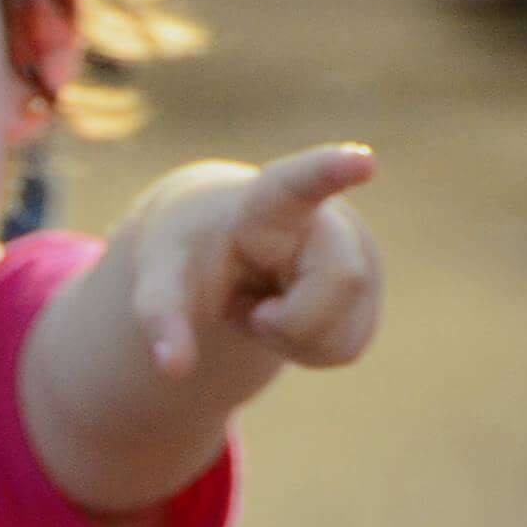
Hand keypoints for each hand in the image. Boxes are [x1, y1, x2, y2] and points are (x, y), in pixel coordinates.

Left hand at [125, 143, 381, 378]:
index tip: (363, 159)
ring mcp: (356, 258)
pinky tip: (287, 318)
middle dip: (289, 319)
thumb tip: (171, 367)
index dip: (331, 170)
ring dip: (291, 338)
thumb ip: (161, 316)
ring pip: (342, 330)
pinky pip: (345, 349)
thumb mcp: (163, 277)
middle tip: (251, 309)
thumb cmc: (193, 253)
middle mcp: (325, 223)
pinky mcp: (366, 297)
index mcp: (268, 204)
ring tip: (264, 304)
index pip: (301, 182)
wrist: (225, 251)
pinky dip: (306, 350)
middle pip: (341, 282)